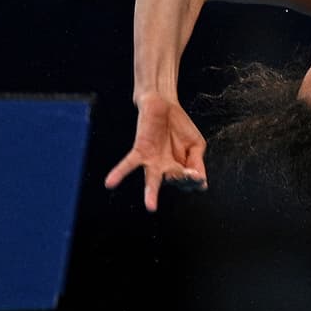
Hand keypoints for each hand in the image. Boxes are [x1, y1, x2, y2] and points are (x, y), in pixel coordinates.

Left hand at [105, 92, 207, 210]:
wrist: (164, 104)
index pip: (191, 181)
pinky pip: (129, 164)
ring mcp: (153, 161)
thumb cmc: (180, 126)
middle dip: (183, 182)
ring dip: (151, 193)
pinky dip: (119, 173)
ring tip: (151, 207)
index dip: (195, 180)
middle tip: (189, 177)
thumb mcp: (196, 144)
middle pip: (175, 181)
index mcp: (182, 168)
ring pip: (152, 180)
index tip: (197, 176)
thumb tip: (200, 180)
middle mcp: (166, 168)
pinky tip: (110, 183)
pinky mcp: (140, 151)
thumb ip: (197, 161)